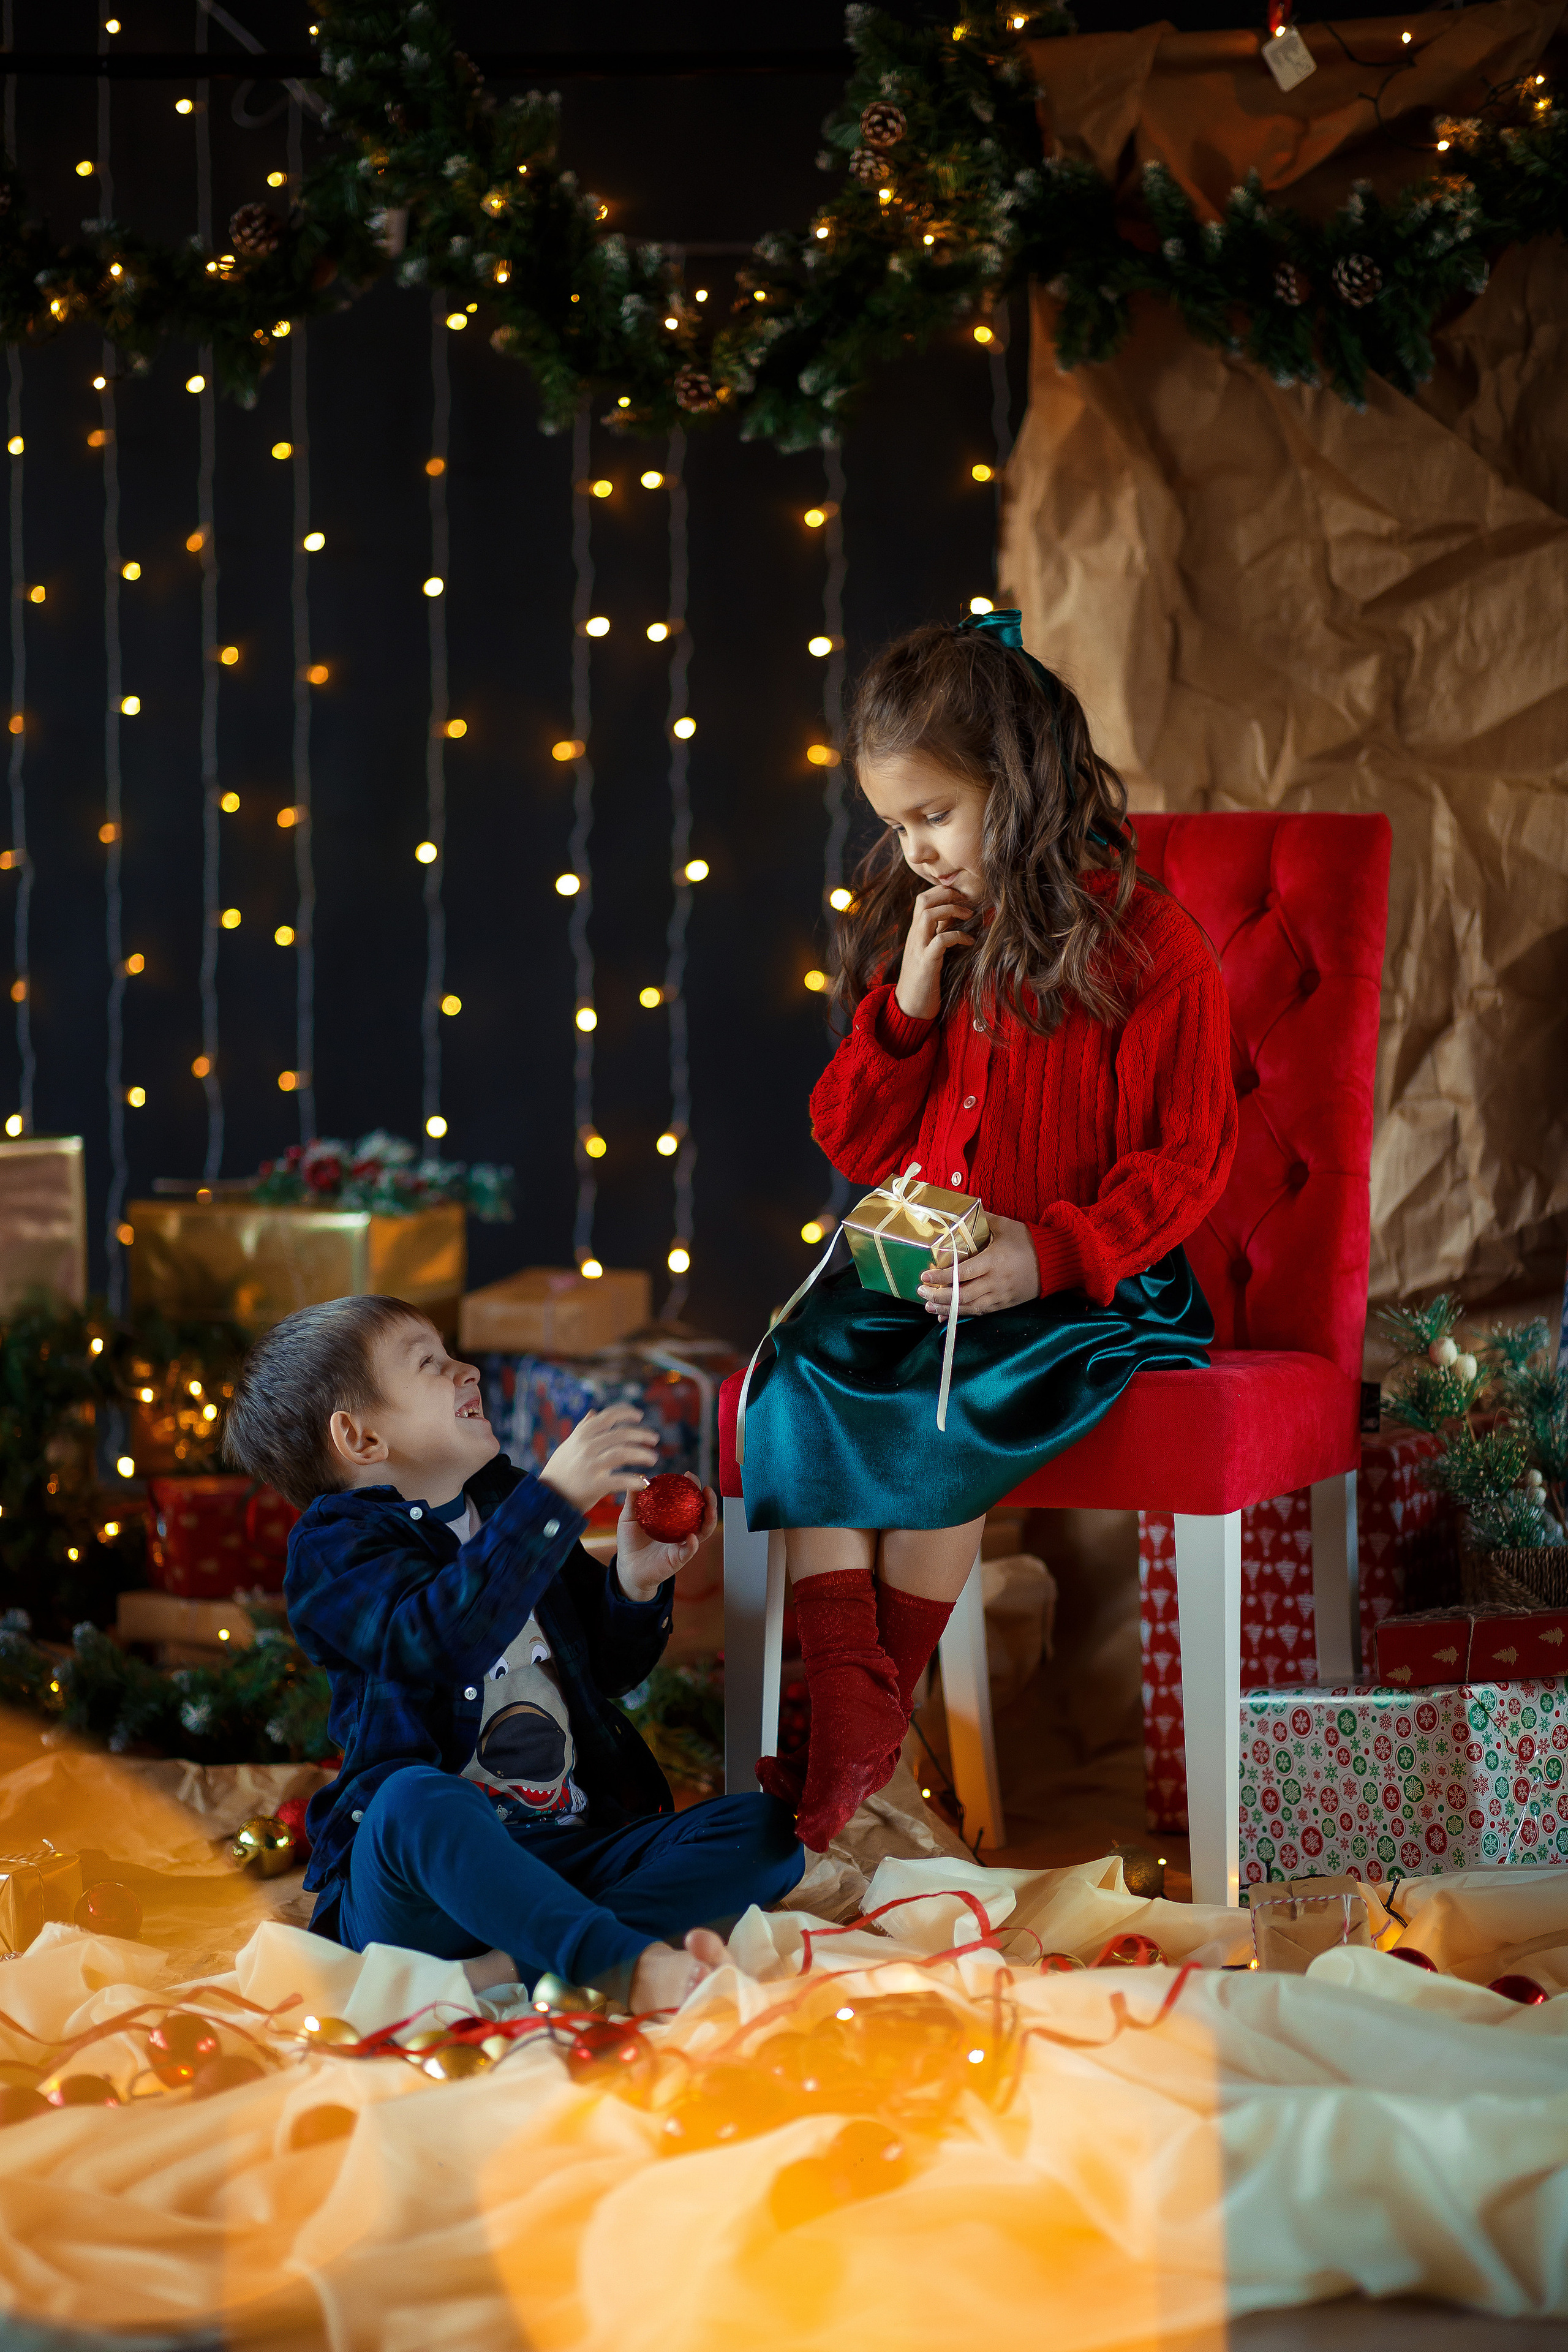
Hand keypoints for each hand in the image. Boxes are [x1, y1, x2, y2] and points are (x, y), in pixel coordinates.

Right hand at [541, 1404, 658, 1515]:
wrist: (547, 1497)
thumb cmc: (560, 1470)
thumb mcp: (568, 1445)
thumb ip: (582, 1429)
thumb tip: (593, 1412)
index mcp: (581, 1434)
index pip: (608, 1416)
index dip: (626, 1413)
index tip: (639, 1415)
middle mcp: (586, 1446)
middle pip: (621, 1433)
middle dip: (641, 1434)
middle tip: (654, 1438)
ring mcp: (590, 1465)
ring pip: (623, 1453)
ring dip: (642, 1454)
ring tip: (653, 1458)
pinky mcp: (594, 1485)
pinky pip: (620, 1480)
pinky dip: (634, 1480)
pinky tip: (643, 1482)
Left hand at [616, 1483, 716, 1601]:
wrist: (626, 1566)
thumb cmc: (630, 1541)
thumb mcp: (630, 1517)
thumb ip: (634, 1499)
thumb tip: (639, 1478)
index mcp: (673, 1518)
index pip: (687, 1499)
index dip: (692, 1487)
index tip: (689, 1475)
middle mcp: (682, 1529)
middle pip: (702, 1513)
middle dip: (709, 1500)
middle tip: (706, 1489)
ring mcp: (682, 1544)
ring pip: (703, 1531)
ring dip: (710, 1519)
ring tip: (709, 1508)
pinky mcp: (678, 1559)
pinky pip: (689, 1551)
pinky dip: (693, 1544)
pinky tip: (692, 1537)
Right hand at [895, 883, 974, 1022]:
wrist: (909, 1008)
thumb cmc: (924, 980)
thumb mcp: (929, 951)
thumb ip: (938, 933)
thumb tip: (955, 917)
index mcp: (915, 932)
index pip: (923, 899)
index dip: (943, 891)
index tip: (962, 896)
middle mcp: (914, 937)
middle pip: (923, 900)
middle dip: (947, 894)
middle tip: (967, 901)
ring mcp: (918, 949)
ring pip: (927, 915)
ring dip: (951, 910)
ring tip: (969, 916)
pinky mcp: (926, 964)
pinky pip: (940, 940)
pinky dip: (958, 936)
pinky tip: (969, 942)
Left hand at [918, 1211, 1040, 1317]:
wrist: (1055, 1261)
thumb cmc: (1028, 1241)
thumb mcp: (1005, 1226)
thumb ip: (983, 1220)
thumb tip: (964, 1212)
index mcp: (993, 1261)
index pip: (962, 1272)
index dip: (942, 1277)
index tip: (924, 1276)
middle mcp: (995, 1281)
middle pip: (962, 1294)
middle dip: (939, 1295)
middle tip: (921, 1292)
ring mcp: (1000, 1295)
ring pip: (970, 1307)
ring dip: (947, 1308)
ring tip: (929, 1307)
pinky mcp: (1005, 1304)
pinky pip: (981, 1312)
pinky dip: (963, 1315)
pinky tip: (948, 1315)